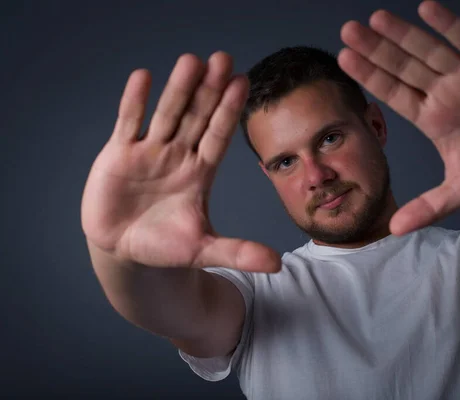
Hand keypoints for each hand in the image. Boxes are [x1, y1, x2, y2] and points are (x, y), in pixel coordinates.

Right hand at [81, 53, 280, 272]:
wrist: (125, 251)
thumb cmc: (166, 247)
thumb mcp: (203, 249)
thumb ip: (238, 252)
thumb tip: (277, 265)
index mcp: (200, 172)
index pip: (218, 135)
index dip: (229, 111)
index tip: (243, 83)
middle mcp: (178, 155)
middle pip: (196, 116)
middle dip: (209, 90)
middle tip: (223, 59)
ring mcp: (149, 152)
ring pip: (166, 114)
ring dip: (177, 89)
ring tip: (190, 61)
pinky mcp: (119, 154)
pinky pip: (128, 123)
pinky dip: (134, 103)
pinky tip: (143, 77)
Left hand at [339, 0, 459, 235]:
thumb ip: (430, 207)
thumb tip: (393, 231)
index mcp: (433, 118)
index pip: (394, 94)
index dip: (370, 77)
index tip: (344, 60)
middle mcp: (445, 93)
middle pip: (404, 67)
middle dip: (377, 50)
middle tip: (348, 31)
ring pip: (431, 50)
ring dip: (404, 34)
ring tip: (376, 18)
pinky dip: (450, 25)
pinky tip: (427, 9)